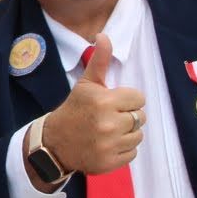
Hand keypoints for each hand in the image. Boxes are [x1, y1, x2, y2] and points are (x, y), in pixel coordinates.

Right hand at [40, 34, 146, 176]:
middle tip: (109, 118)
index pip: (139, 98)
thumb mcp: (86, 84)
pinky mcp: (110, 162)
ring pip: (138, 136)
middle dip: (128, 116)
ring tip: (109, 131)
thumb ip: (99, 60)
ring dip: (127, 133)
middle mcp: (108, 123)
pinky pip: (132, 153)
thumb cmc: (75, 109)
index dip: (127, 100)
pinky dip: (123, 150)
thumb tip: (103, 35)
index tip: (112, 103)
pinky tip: (108, 144)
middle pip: (140, 117)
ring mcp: (110, 145)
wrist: (55, 142)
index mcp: (104, 101)